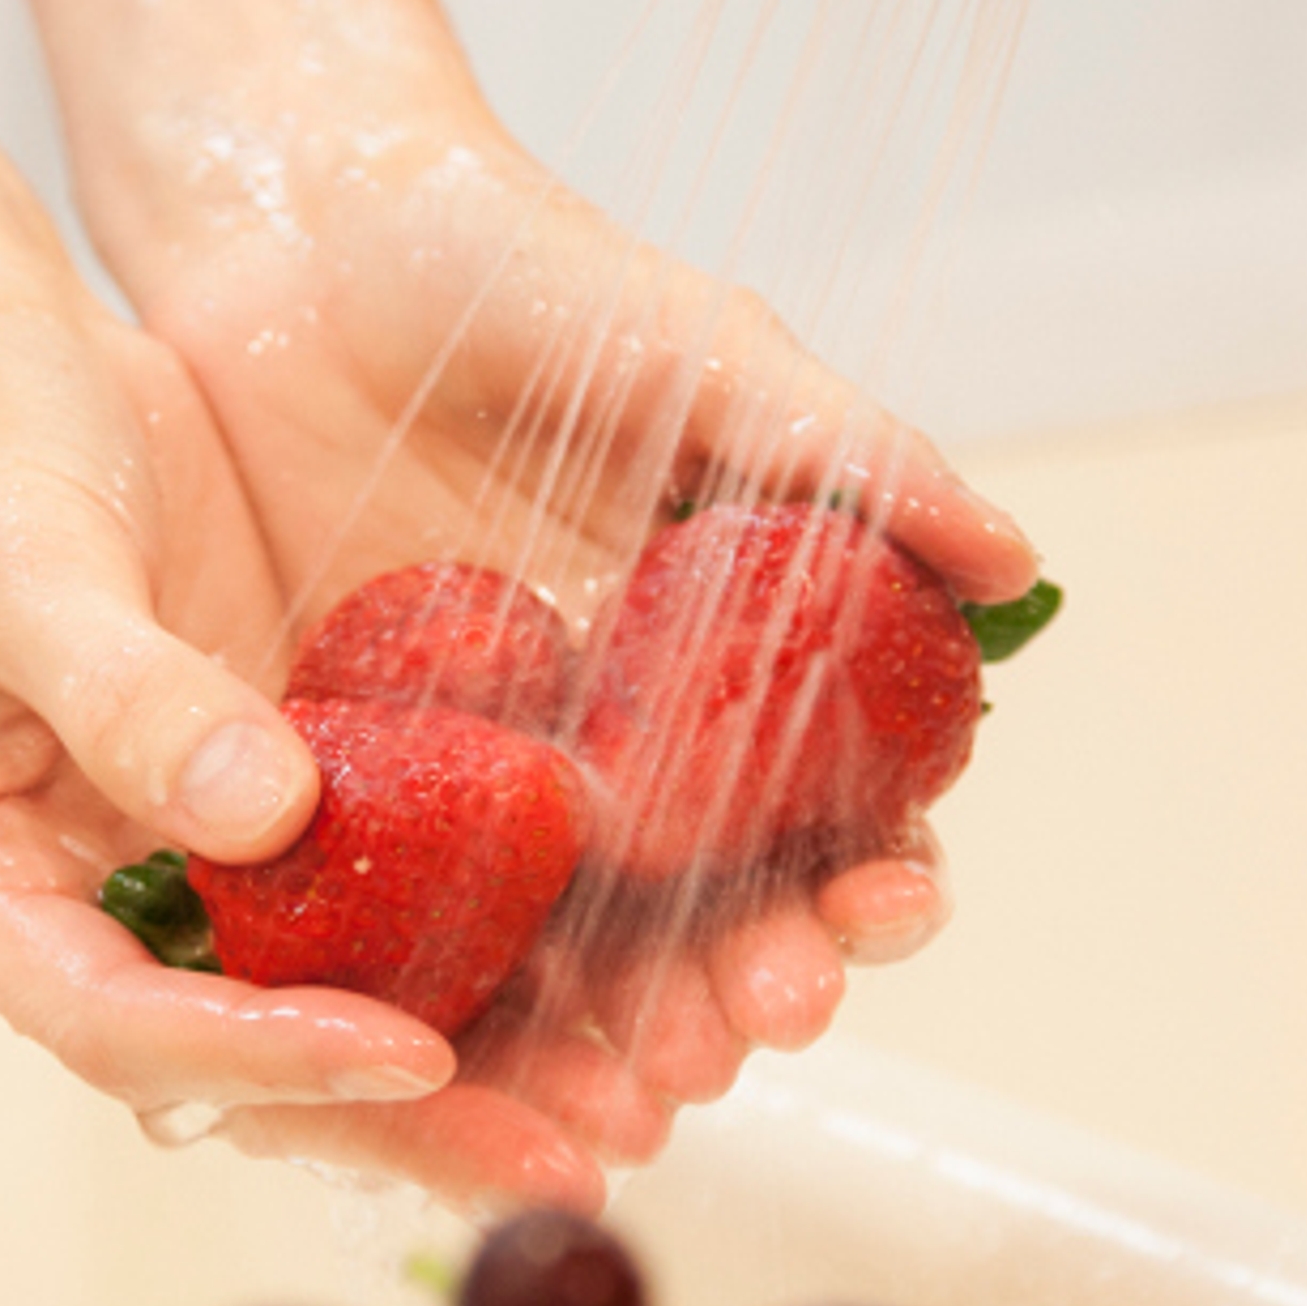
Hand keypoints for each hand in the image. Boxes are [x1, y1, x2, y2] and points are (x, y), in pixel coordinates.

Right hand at [0, 252, 651, 1193]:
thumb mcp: (21, 566)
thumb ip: (130, 696)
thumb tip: (260, 816)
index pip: (116, 1025)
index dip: (264, 1054)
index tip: (407, 1053)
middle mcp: (69, 913)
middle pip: (241, 1061)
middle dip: (406, 1119)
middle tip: (572, 1159)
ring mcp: (172, 865)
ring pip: (323, 1004)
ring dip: (474, 1062)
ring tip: (629, 1105)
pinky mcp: (264, 804)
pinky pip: (375, 900)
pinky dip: (483, 943)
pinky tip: (614, 974)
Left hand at [98, 96, 1033, 1199]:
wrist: (295, 221)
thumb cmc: (504, 259)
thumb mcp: (687, 348)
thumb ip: (839, 453)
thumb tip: (1011, 564)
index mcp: (718, 656)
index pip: (826, 805)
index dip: (867, 872)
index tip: (884, 910)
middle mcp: (610, 734)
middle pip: (704, 908)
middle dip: (746, 979)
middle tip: (757, 1026)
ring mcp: (476, 765)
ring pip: (565, 941)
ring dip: (612, 1030)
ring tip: (639, 1085)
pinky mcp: (340, 771)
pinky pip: (398, 905)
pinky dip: (446, 993)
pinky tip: (473, 1056)